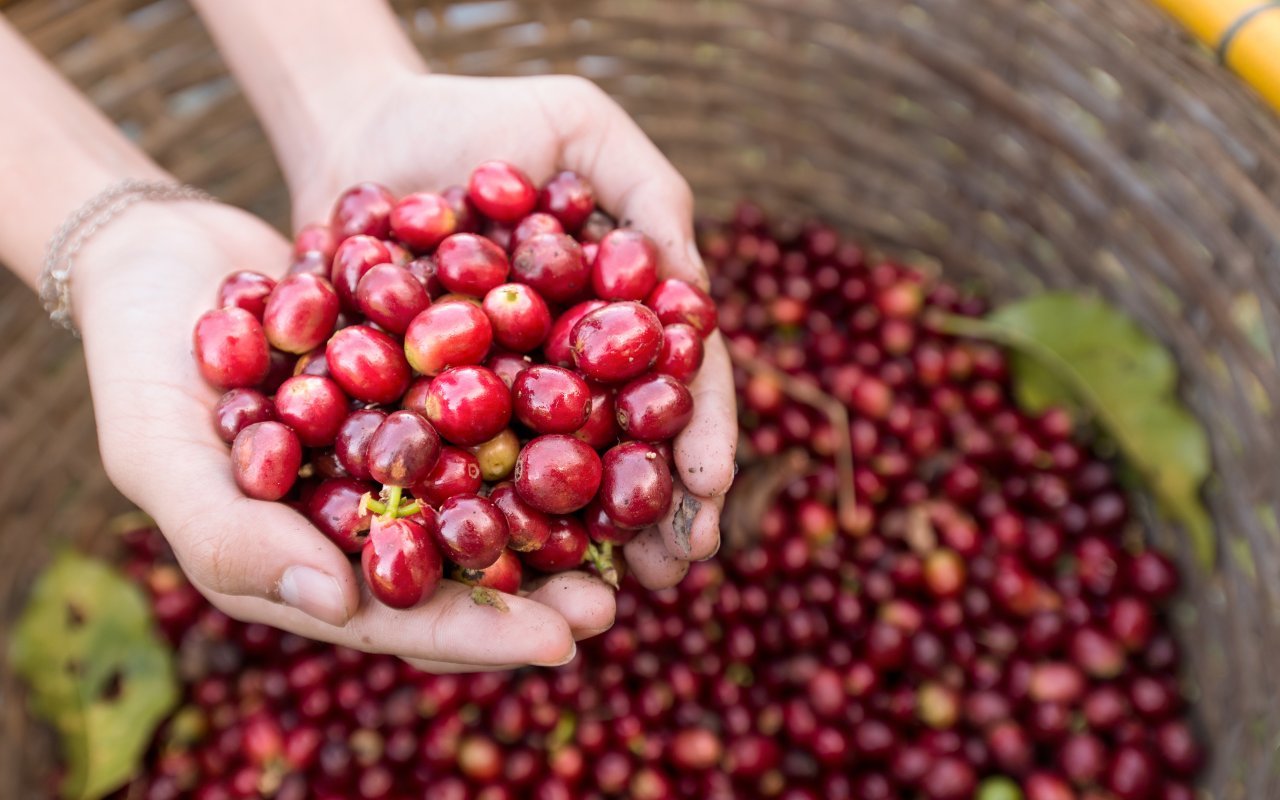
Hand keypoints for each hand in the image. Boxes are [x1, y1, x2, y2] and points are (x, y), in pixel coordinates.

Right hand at [76, 201, 602, 671]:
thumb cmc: (138, 365)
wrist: (160, 256)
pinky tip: (611, 409)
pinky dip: (548, 412)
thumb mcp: (161, 454)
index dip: (479, 635)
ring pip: (495, 491)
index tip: (561, 643)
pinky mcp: (427, 386)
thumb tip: (340, 604)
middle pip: (466, 567)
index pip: (402, 617)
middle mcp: (371, 514)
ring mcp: (404, 449)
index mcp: (311, 559)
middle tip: (616, 601)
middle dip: (541, 589)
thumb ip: (235, 535)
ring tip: (635, 516)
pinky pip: (495, 405)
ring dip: (561, 508)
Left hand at [291, 73, 737, 587]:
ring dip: (582, 542)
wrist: (356, 132)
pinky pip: (457, 475)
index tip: (708, 484)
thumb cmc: (478, 119)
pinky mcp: (425, 417)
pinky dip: (481, 522)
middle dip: (655, 511)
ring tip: (605, 598)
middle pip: (622, 449)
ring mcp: (499, 401)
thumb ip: (649, 193)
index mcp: (618, 315)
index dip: (699, 433)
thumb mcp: (578, 124)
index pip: (674, 381)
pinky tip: (500, 569)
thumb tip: (693, 297)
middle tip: (676, 569)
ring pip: (549, 481)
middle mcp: (568, 370)